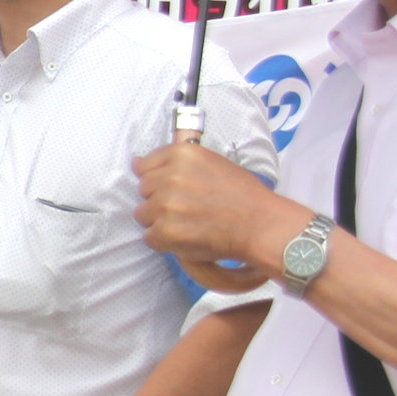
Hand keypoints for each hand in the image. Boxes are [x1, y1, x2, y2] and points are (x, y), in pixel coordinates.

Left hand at [136, 141, 295, 274]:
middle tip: (188, 208)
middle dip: (160, 200)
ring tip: (189, 224)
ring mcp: (166, 204)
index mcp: (182, 154)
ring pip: (143, 214)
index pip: (145, 166)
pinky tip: (187, 237)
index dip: (159, 180)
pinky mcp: (165, 231)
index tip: (173, 189)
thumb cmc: (242, 194)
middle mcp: (170, 176)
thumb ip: (176, 162)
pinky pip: (150, 237)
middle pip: (144, 190)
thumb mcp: (211, 163)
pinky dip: (165, 241)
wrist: (261, 225)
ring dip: (160, 221)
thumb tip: (135, 163)